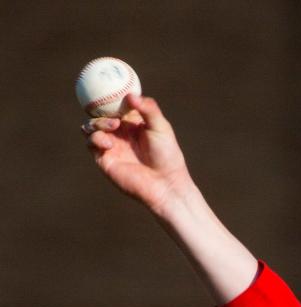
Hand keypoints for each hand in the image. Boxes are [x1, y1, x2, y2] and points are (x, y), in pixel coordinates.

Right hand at [83, 95, 190, 214]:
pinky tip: (109, 143)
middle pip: (99, 113)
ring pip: (91, 127)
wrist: (165, 184)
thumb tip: (130, 95)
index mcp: (131, 123)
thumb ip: (148, 108)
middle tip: (115, 113)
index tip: (111, 88)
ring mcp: (111, 146)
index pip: (114, 104)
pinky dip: (95, 139)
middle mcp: (119, 133)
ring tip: (114, 126)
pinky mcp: (105, 160)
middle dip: (101, 109)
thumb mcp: (161, 127)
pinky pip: (91, 144)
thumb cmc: (167, 156)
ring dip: (97, 122)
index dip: (110, 96)